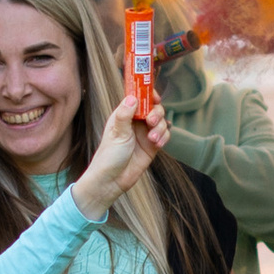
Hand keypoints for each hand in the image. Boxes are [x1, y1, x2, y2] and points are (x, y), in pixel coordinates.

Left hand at [73, 95, 169, 215]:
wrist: (112, 180)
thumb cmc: (109, 156)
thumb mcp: (116, 133)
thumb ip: (125, 115)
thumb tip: (132, 98)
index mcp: (124, 114)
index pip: (138, 97)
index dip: (147, 93)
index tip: (154, 96)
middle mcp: (135, 122)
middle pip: (154, 108)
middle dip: (156, 113)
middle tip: (151, 121)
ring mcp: (145, 133)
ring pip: (161, 121)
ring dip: (161, 128)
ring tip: (153, 139)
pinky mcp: (153, 145)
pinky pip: (164, 135)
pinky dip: (164, 137)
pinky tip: (158, 144)